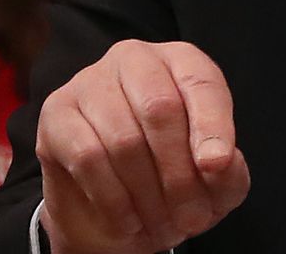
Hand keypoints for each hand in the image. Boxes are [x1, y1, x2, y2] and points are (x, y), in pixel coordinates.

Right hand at [37, 40, 249, 253]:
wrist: (112, 212)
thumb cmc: (170, 180)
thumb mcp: (214, 183)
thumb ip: (229, 171)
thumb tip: (219, 161)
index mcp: (180, 61)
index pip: (201, 83)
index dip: (213, 126)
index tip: (215, 167)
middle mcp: (134, 59)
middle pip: (161, 109)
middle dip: (179, 174)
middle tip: (191, 219)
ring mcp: (90, 82)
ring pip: (123, 139)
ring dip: (147, 194)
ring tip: (162, 226)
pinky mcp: (56, 112)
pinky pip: (87, 157)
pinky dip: (114, 199)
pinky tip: (129, 220)